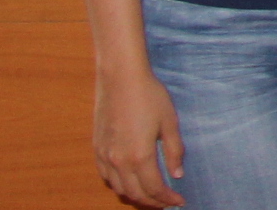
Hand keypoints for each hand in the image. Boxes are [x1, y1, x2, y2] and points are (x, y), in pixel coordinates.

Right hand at [91, 64, 185, 206]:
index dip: (168, 199)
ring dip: (136, 196)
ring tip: (151, 195)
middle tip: (167, 202)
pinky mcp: (97, 149)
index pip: (154, 189)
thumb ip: (174, 151)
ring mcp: (105, 156)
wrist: (120, 78)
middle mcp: (119, 161)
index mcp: (140, 156)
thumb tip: (178, 174)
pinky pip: (106, 176)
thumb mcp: (170, 122)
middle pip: (136, 194)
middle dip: (153, 202)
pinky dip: (119, 185)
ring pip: (119, 188)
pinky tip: (129, 181)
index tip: (179, 202)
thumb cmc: (149, 96)